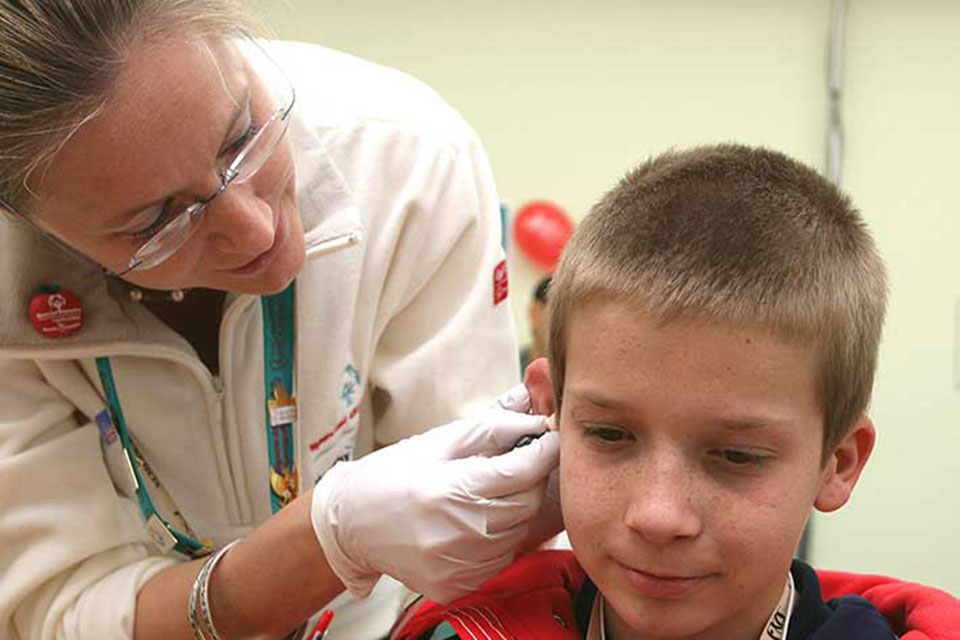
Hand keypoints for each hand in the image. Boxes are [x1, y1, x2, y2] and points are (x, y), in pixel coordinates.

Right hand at [311, 384, 558, 602]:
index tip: (552, 438)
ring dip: (515, 509)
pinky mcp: (454, 586)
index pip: (520, 470)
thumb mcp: (437, 441)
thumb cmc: (393, 474)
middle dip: (531, 480)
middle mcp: (455, 533)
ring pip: (517, 533)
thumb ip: (490, 426)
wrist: (349, 524)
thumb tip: (533, 407)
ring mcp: (455, 565)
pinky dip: (499, 538)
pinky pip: (499, 560)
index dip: (544, 451)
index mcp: (448, 490)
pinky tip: (475, 522)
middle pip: (526, 504)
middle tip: (520, 463)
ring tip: (487, 493)